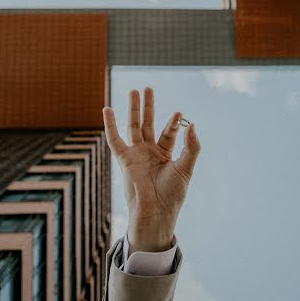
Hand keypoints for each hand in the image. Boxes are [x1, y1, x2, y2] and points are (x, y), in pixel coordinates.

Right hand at [102, 87, 200, 252]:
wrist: (155, 212)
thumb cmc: (172, 194)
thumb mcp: (186, 168)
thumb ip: (191, 146)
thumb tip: (192, 124)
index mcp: (165, 154)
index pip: (169, 132)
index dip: (173, 122)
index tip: (179, 113)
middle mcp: (150, 152)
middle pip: (148, 123)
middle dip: (148, 106)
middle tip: (148, 88)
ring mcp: (136, 154)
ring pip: (133, 126)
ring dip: (133, 109)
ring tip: (134, 91)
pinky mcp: (124, 159)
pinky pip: (114, 139)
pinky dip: (110, 124)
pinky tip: (107, 109)